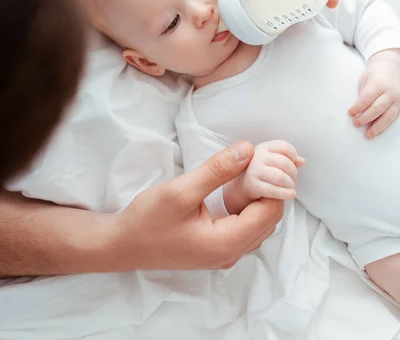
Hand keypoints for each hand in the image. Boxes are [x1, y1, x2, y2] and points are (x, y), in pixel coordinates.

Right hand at [111, 141, 282, 269]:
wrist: (122, 244)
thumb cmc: (147, 220)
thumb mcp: (181, 190)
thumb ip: (217, 170)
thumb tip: (248, 149)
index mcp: (227, 243)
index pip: (271, 211)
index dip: (272, 183)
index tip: (262, 159)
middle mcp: (232, 254)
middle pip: (269, 219)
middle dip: (268, 188)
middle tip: (254, 161)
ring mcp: (224, 254)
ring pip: (259, 224)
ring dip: (258, 197)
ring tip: (244, 172)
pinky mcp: (216, 250)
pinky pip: (245, 228)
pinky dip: (246, 207)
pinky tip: (233, 189)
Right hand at [223, 140, 304, 214]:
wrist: (241, 187)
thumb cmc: (260, 173)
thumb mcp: (272, 161)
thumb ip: (287, 159)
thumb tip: (302, 161)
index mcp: (263, 147)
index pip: (284, 147)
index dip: (293, 156)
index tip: (295, 164)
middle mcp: (257, 156)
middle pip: (284, 162)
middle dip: (293, 173)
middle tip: (292, 180)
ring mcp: (254, 170)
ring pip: (280, 176)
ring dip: (290, 184)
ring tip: (291, 188)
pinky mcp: (253, 185)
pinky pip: (274, 190)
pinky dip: (285, 193)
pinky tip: (289, 194)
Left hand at [349, 49, 399, 138]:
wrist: (391, 65)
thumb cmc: (375, 72)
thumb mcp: (365, 79)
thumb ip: (363, 94)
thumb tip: (358, 110)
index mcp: (379, 83)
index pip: (366, 99)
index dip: (357, 108)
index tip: (350, 113)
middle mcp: (390, 92)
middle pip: (377, 109)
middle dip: (365, 118)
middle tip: (356, 123)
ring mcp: (398, 99)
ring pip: (387, 116)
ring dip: (376, 127)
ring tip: (368, 135)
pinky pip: (393, 117)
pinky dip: (385, 125)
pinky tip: (378, 131)